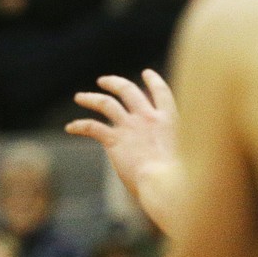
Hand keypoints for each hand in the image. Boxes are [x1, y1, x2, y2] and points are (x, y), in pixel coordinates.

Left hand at [66, 70, 181, 234]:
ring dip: (91, 98)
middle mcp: (148, 117)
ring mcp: (130, 127)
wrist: (167, 183)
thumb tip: (183, 162)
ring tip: (79, 97)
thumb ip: (181, 152)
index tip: (146, 73)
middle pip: (128, 90)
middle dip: (114, 82)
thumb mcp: (187, 158)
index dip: (152, 80)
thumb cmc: (181, 179)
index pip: (161, 92)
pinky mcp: (115, 140)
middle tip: (103, 81)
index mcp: (169, 119)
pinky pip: (92, 127)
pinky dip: (79, 126)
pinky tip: (69, 128)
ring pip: (106, 103)